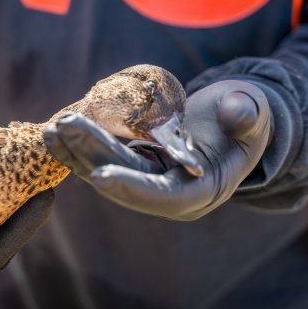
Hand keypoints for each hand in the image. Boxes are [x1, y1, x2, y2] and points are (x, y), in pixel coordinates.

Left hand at [44, 80, 270, 220]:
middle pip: (126, 177)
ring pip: (108, 166)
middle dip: (93, 154)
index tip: (100, 174)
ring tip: (52, 128)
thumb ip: (248, 116)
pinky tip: (55, 132)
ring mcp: (148, 178)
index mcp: (200, 190)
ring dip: (78, 149)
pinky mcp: (134, 163)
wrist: (230, 120)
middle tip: (65, 128)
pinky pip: (102, 156)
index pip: (163, 197)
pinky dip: (79, 146)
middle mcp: (168, 191)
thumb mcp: (255, 115)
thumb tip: (235, 111)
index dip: (132, 187)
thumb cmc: (246, 119)